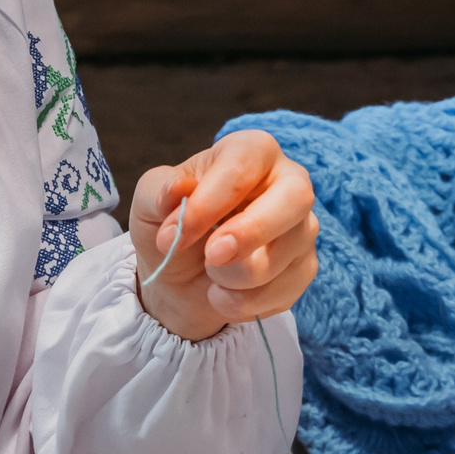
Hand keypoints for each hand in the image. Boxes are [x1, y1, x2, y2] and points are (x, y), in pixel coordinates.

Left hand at [130, 129, 319, 341]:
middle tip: (212, 257)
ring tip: (209, 275)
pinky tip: (223, 294)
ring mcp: (301, 225)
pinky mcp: (305, 266)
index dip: (207, 205)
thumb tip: (178, 189)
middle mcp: (287, 181)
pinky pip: (289, 287)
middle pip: (296, 196)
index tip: (171, 238)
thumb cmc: (169, 225)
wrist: (178, 277)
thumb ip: (159, 191)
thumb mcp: (149, 203)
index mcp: (250, 151)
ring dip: (238, 276)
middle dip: (251, 232)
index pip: (241, 167)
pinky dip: (246, 302)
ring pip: (291, 250)